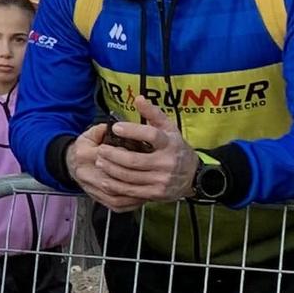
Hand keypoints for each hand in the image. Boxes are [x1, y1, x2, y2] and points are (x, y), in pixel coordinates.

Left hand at [71, 99, 198, 209]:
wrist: (194, 176)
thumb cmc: (176, 149)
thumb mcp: (170, 129)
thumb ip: (154, 114)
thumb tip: (138, 98)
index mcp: (170, 143)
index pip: (151, 135)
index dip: (132, 130)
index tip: (115, 127)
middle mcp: (167, 163)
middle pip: (134, 160)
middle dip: (112, 155)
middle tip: (100, 150)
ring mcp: (162, 180)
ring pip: (130, 176)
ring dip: (111, 169)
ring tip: (99, 162)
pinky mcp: (156, 193)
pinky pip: (132, 191)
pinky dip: (116, 185)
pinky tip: (105, 179)